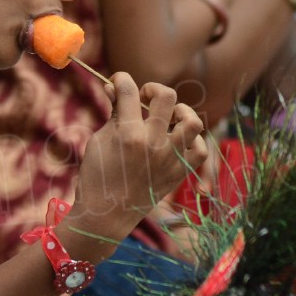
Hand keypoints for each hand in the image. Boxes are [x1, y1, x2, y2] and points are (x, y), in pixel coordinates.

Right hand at [71, 73, 207, 239]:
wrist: (106, 216)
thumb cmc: (96, 177)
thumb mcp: (98, 141)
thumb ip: (113, 113)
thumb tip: (115, 87)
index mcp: (127, 134)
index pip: (128, 89)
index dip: (121, 78)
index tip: (118, 82)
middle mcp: (152, 144)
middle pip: (166, 96)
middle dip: (152, 88)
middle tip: (144, 96)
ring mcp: (169, 159)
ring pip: (192, 121)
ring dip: (180, 111)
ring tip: (167, 116)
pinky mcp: (178, 173)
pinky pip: (199, 150)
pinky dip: (192, 141)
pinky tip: (177, 139)